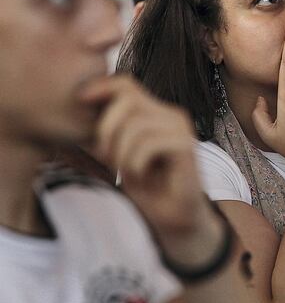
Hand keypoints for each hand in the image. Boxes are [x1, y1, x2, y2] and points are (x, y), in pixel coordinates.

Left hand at [80, 76, 222, 262]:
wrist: (175, 218)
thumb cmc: (148, 187)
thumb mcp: (120, 153)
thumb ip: (111, 129)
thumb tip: (85, 103)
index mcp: (156, 112)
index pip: (126, 84)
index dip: (101, 88)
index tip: (80, 103)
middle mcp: (172, 115)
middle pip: (128, 99)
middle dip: (106, 128)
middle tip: (104, 157)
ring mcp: (181, 130)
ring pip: (136, 124)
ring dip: (121, 152)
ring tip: (124, 171)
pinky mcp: (186, 147)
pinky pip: (148, 144)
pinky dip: (135, 163)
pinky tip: (139, 176)